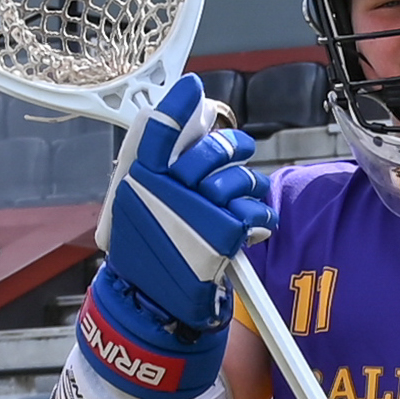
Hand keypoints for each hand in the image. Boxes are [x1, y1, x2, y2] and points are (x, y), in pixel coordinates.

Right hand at [74, 87, 265, 398]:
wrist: (156, 309)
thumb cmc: (150, 260)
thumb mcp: (140, 212)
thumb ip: (158, 174)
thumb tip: (192, 129)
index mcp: (138, 181)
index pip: (156, 131)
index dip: (176, 106)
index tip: (193, 88)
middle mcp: (164, 191)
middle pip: (212, 149)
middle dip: (232, 147)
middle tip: (236, 152)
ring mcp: (195, 210)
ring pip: (239, 177)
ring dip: (248, 187)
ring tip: (241, 202)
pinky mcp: (224, 232)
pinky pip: (257, 209)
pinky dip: (261, 218)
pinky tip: (252, 229)